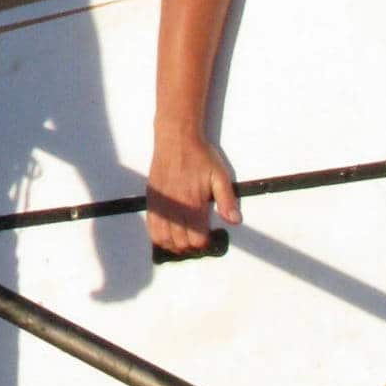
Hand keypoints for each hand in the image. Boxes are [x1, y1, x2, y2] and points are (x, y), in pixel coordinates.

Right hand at [145, 134, 241, 254]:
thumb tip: (235, 221)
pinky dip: (157, 235)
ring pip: (162, 237)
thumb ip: (227, 201)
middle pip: (180, 242)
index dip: (204, 242)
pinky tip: (166, 235)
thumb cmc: (199, 155)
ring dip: (173, 244)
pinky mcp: (152, 198)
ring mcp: (161, 202)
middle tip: (197, 240)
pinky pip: (151, 225)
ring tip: (183, 241)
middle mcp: (175, 206)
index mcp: (193, 203)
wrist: (176, 138)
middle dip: (190, 246)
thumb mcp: (220, 176)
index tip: (209, 237)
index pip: (197, 238)